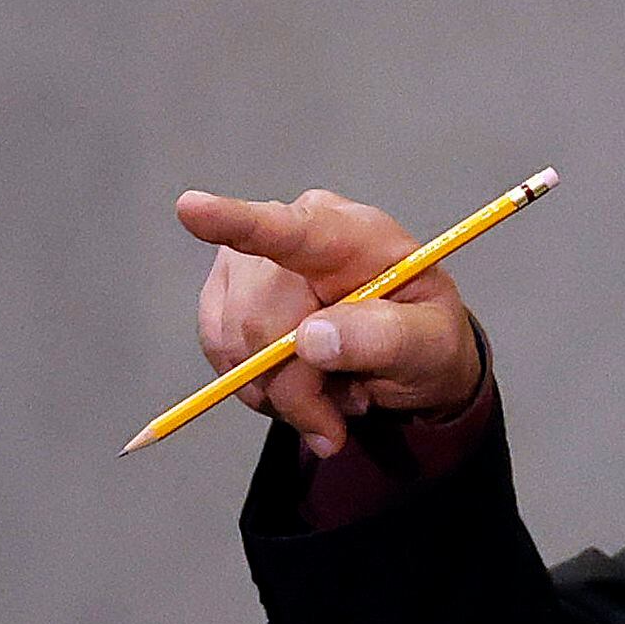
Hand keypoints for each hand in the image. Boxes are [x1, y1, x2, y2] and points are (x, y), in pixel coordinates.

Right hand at [176, 186, 484, 458]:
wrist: (410, 355)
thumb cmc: (426, 338)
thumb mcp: (432, 344)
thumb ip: (384, 339)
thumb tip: (310, 340)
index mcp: (350, 233)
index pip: (289, 229)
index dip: (236, 221)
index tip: (191, 210)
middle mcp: (291, 233)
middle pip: (259, 321)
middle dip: (297, 385)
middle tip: (346, 413)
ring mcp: (252, 262)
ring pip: (234, 345)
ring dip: (282, 393)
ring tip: (334, 393)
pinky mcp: (227, 295)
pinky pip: (220, 354)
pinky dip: (261, 389)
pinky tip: (303, 388)